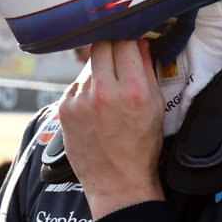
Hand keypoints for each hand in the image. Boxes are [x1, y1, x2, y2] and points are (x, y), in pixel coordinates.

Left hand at [58, 40, 163, 217]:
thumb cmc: (141, 146)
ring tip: (108, 92)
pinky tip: (94, 107)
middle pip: (102, 45)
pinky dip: (85, 89)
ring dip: (98, 71)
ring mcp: (80, 100)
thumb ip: (148, 70)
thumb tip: (140, 41)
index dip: (130, 39)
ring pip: (88, 66)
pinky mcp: (64, 108)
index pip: (126, 42)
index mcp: (133, 90)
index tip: (131, 43)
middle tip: (118, 59)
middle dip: (112, 48)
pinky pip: (76, 85)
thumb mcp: (156, 107)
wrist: (116, 181)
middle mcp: (104, 92)